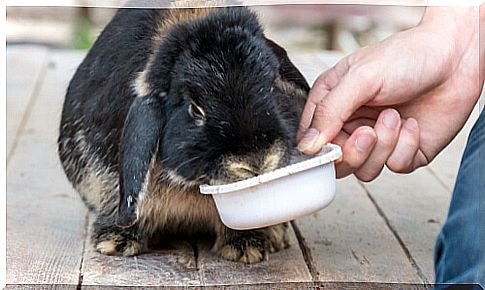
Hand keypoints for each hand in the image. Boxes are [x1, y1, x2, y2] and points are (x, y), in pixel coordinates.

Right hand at [297, 7, 482, 180]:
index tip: (335, 144)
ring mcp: (378, 141)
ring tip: (394, 116)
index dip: (321, 150)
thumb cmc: (405, 57)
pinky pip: (395, 167)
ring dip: (382, 147)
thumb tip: (307, 144)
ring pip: (365, 171)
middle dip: (354, 152)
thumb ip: (330, 111)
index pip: (312, 141)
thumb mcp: (360, 77)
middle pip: (337, 163)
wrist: (455, 58)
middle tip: (367, 132)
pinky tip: (411, 123)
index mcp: (332, 104)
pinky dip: (405, 146)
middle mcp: (351, 125)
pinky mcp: (404, 151)